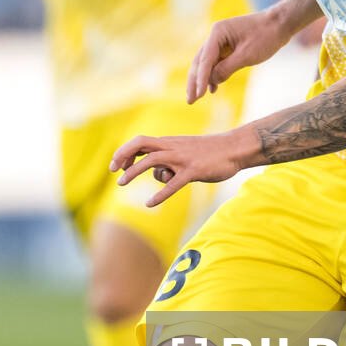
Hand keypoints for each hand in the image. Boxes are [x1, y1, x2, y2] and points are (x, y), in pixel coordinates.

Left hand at [111, 129, 251, 207]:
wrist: (233, 149)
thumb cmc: (209, 152)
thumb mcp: (184, 153)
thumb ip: (169, 162)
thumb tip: (157, 175)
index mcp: (169, 142)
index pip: (141, 141)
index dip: (126, 151)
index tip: (117, 165)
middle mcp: (172, 147)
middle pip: (141, 144)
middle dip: (123, 155)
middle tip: (112, 170)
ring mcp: (182, 158)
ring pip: (152, 161)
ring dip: (133, 171)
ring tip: (120, 184)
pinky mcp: (193, 171)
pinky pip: (173, 184)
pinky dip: (160, 194)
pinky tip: (149, 204)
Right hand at [187, 8, 293, 102]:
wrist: (280, 24)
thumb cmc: (266, 36)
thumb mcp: (247, 55)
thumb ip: (227, 69)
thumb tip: (212, 82)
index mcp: (217, 32)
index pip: (205, 60)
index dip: (201, 79)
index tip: (198, 95)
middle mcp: (215, 36)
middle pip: (199, 62)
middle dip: (194, 82)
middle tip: (190, 100)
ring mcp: (221, 41)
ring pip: (206, 63)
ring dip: (202, 80)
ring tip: (196, 98)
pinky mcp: (228, 47)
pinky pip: (216, 63)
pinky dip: (214, 75)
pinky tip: (212, 89)